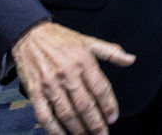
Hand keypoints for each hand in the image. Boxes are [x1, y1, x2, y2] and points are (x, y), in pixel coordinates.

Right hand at [10, 20, 135, 134]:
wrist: (30, 35)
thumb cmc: (61, 39)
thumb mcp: (89, 41)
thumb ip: (112, 52)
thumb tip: (131, 60)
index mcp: (83, 61)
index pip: (100, 88)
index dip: (108, 105)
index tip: (113, 118)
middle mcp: (67, 74)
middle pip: (84, 104)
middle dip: (95, 123)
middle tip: (102, 134)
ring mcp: (50, 85)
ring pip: (66, 113)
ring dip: (77, 129)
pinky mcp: (35, 92)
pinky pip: (44, 116)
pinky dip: (53, 129)